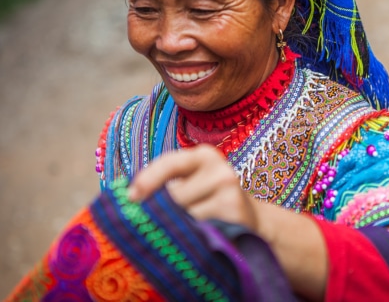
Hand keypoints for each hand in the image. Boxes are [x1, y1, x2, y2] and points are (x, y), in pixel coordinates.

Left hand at [127, 144, 258, 230]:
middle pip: (174, 196)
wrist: (252, 219)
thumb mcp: (192, 182)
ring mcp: (230, 191)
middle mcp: (219, 169)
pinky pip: (201, 229)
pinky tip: (197, 238)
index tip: (130, 198)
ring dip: (178, 227)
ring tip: (185, 230)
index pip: (170, 163)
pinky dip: (193, 238)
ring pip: (186, 215)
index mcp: (204, 155)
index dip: (147, 179)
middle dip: (162, 212)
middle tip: (156, 224)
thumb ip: (167, 184)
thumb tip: (130, 200)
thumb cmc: (210, 199)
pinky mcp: (236, 214)